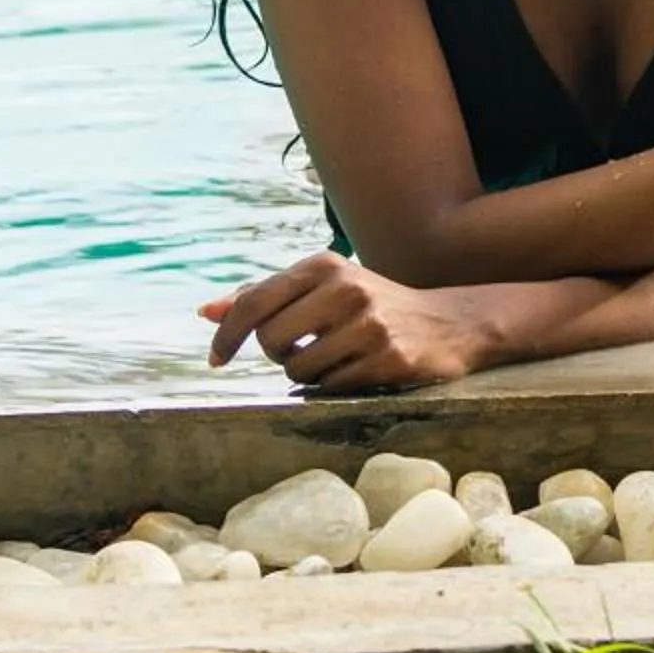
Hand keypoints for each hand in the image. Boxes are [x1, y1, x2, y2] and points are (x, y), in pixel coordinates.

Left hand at [198, 252, 508, 392]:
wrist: (447, 323)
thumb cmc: (369, 306)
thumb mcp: (321, 288)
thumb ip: (265, 297)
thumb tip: (206, 311)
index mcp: (324, 264)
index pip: (254, 301)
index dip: (227, 335)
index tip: (216, 360)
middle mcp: (345, 287)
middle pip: (270, 340)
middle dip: (277, 354)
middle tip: (301, 349)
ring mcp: (369, 323)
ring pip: (298, 369)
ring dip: (307, 373)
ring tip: (335, 357)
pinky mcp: (387, 358)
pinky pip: (331, 388)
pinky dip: (334, 386)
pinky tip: (356, 368)